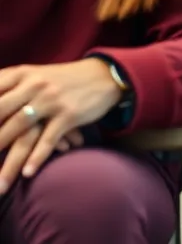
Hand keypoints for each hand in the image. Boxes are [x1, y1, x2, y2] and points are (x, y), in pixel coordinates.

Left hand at [0, 59, 122, 191]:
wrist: (105, 75)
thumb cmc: (63, 79)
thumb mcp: (33, 75)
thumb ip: (8, 86)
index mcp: (20, 74)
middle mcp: (33, 86)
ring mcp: (51, 100)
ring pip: (21, 132)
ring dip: (6, 160)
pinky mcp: (69, 114)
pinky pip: (49, 139)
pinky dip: (38, 157)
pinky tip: (28, 173)